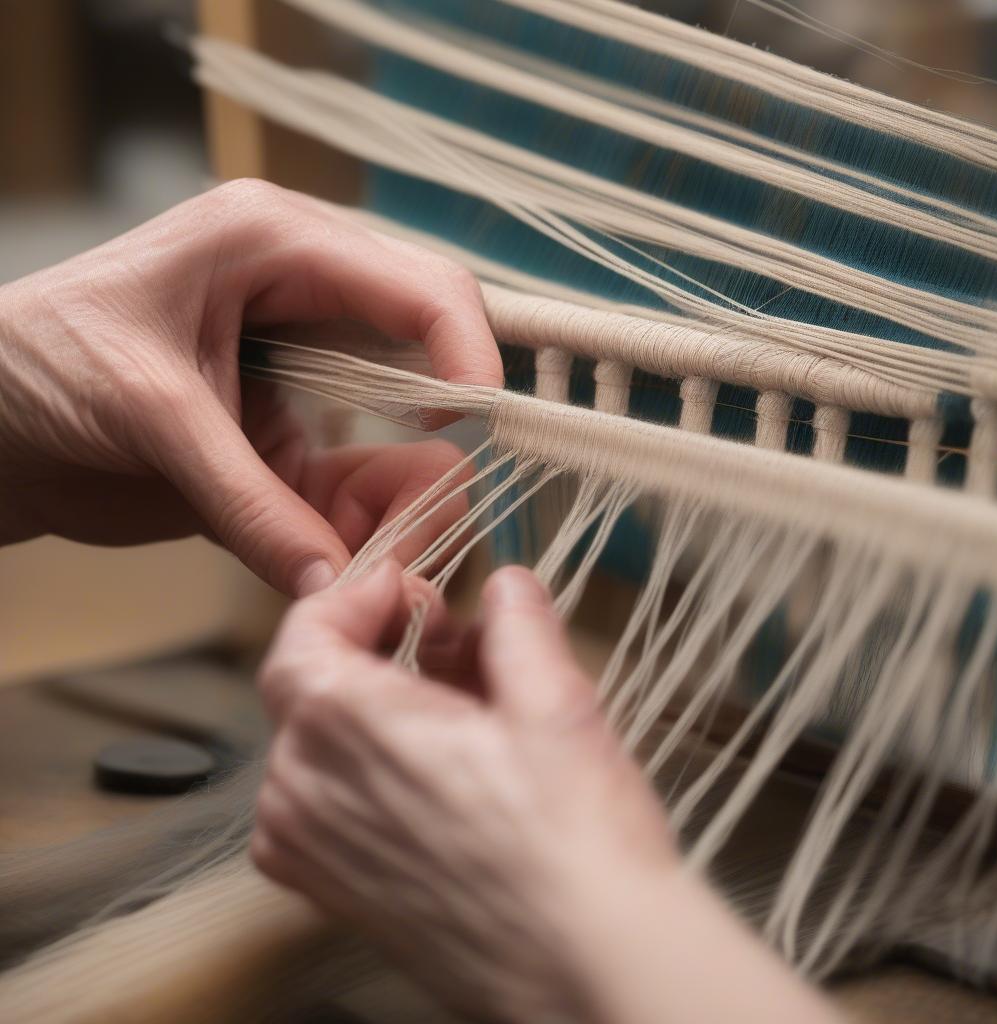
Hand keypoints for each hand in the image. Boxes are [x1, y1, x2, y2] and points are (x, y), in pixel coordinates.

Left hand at [0, 179, 501, 593]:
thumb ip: (250, 502)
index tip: (481, 424)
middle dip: (444, 425)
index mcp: (275, 244)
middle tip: (443, 499)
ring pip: (402, 420)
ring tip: (392, 538)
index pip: (416, 282)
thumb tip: (334, 579)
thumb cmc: (37, 369)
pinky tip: (343, 547)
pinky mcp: (285, 428)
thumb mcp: (152, 417)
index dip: (465, 349)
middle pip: (425, 347)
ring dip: (406, 482)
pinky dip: (364, 513)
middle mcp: (302, 294)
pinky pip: (356, 471)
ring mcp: (298, 366)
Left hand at [252, 562, 678, 1020]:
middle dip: (379, 648)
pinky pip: (324, 800)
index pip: (304, 629)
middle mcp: (300, 787)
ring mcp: (308, 849)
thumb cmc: (572, 841)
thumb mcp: (555, 699)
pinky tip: (445, 773)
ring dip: (378, 708)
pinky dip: (369, 767)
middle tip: (457, 644)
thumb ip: (516, 623)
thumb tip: (505, 586)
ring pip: (320, 742)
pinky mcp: (329, 893)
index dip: (358, 595)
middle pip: (313, 683)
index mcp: (339, 723)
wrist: (589, 969)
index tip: (410, 588)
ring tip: (464, 710)